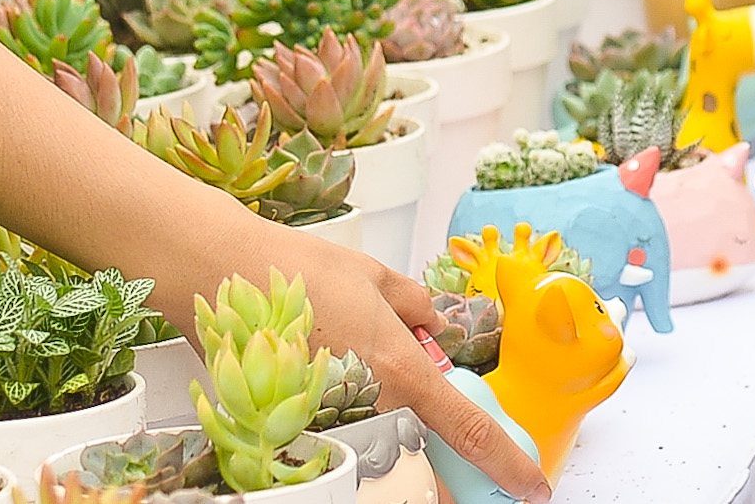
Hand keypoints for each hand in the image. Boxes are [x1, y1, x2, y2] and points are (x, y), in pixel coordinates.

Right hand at [198, 224, 548, 501]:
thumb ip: (416, 308)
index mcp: (401, 369)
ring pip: (375, 435)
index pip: (469, 429)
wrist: (222, 279)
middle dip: (413, 410)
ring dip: (369, 408)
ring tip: (329, 353)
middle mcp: (371, 406)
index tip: (533, 486)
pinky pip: (336, 433)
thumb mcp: (375, 278)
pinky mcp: (297, 432)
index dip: (507, 463)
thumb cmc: (298, 272)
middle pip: (417, 435)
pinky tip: (309, 367)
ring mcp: (332, 425)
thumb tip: (439, 326)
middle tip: (372, 360)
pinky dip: (335, 410)